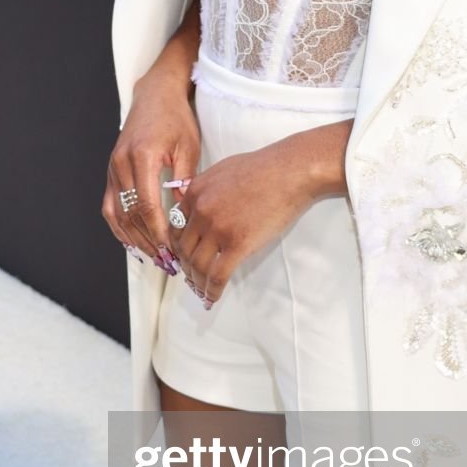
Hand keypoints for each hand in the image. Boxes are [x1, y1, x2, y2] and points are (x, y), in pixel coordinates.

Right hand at [103, 70, 200, 269]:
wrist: (155, 96)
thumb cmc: (176, 119)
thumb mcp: (188, 147)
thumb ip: (185, 181)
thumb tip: (186, 217)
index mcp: (141, 157)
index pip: (146, 205)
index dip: (157, 231)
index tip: (170, 250)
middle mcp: (120, 164)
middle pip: (129, 214)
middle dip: (147, 241)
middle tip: (165, 262)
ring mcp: (112, 168)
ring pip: (116, 214)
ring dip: (133, 239)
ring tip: (153, 257)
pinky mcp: (110, 172)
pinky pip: (110, 206)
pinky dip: (120, 227)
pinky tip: (134, 241)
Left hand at [168, 140, 323, 305]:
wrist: (290, 172)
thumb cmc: (264, 167)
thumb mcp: (223, 170)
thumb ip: (205, 188)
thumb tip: (198, 202)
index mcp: (194, 192)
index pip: (176, 228)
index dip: (178, 247)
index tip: (184, 257)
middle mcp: (200, 211)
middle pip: (184, 249)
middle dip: (186, 268)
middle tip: (191, 278)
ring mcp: (217, 229)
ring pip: (198, 265)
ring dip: (197, 283)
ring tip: (201, 292)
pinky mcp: (237, 244)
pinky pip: (217, 275)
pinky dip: (212, 290)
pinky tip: (212, 298)